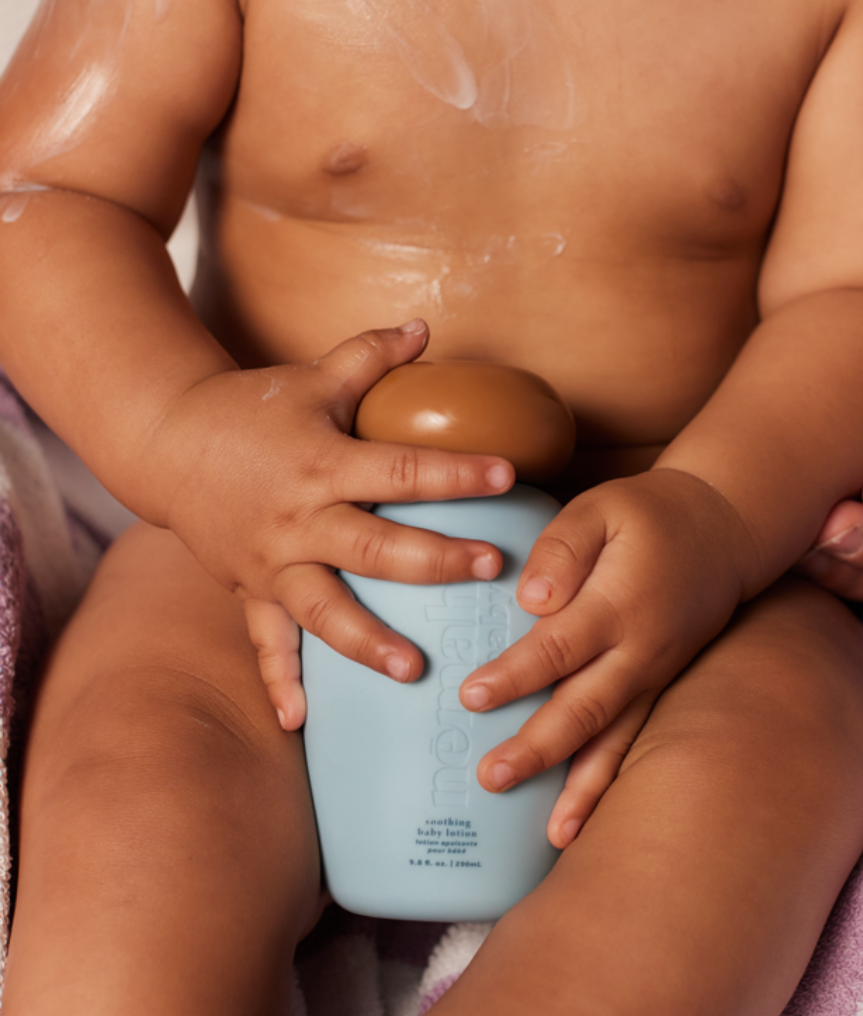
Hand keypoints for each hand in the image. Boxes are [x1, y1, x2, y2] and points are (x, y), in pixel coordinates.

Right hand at [136, 322, 512, 727]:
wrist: (166, 442)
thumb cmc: (251, 408)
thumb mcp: (314, 377)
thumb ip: (371, 354)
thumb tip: (428, 326)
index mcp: (322, 464)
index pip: (400, 470)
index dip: (454, 471)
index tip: (508, 474)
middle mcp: (299, 520)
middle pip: (375, 548)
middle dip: (435, 560)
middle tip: (490, 567)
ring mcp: (271, 562)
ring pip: (324, 609)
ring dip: (368, 642)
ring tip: (415, 669)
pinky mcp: (249, 589)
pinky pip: (265, 642)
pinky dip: (279, 682)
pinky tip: (300, 725)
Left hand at [457, 468, 751, 847]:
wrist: (722, 529)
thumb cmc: (649, 514)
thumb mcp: (602, 508)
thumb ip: (563, 547)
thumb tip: (531, 598)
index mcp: (619, 602)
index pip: (560, 646)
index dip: (516, 674)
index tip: (472, 696)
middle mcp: (641, 650)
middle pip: (585, 708)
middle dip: (538, 747)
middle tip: (491, 776)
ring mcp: (655, 675)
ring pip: (616, 739)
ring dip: (583, 787)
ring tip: (554, 836)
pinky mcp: (659, 687)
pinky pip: (633, 741)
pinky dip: (610, 783)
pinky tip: (584, 821)